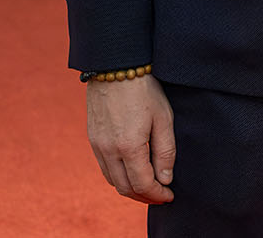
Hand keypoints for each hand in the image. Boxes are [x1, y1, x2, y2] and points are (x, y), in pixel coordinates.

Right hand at [86, 75, 174, 203]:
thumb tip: (165, 179)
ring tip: (147, 185)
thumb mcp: (163, 118)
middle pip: (125, 188)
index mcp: (129, 146)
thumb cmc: (144, 88)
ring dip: (131, 189)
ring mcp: (97, 144)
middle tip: (160, 195)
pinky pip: (104, 167)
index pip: (143, 185)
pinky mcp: (92, 137)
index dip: (158, 195)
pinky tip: (131, 170)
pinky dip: (118, 176)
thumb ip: (165, 152)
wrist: (114, 64)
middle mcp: (108, 150)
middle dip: (145, 197)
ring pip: (113, 180)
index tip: (169, 196)